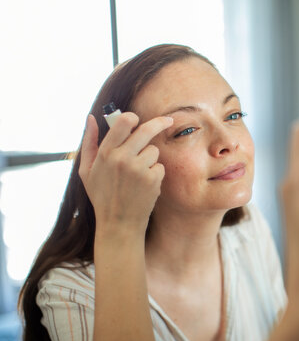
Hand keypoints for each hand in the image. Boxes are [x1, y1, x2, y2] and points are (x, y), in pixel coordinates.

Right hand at [79, 113, 172, 233]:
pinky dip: (154, 173)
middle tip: (169, 120)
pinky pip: (159, 166)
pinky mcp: (153, 179)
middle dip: (160, 123)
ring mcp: (139, 169)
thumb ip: (89, 142)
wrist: (119, 224)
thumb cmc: (102, 196)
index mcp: (106, 153)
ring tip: (137, 175)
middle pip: (147, 129)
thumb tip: (91, 117)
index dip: (133, 117)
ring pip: (154, 150)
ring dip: (149, 159)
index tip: (139, 118)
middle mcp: (122, 158)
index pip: (124, 122)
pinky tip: (144, 185)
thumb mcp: (87, 171)